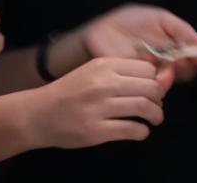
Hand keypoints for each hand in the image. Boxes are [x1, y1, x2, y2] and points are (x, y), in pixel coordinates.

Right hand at [29, 57, 165, 148]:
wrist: (37, 114)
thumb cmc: (69, 92)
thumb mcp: (93, 71)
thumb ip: (119, 72)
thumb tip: (155, 79)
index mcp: (104, 65)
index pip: (147, 69)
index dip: (156, 79)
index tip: (156, 88)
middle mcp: (102, 84)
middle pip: (149, 87)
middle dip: (159, 98)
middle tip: (157, 105)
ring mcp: (98, 108)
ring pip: (143, 107)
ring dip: (156, 114)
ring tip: (155, 118)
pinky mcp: (94, 131)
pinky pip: (130, 130)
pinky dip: (142, 132)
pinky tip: (141, 131)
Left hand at [78, 5, 196, 85]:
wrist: (101, 32)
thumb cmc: (130, 21)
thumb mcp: (160, 18)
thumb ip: (181, 29)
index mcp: (171, 45)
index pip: (192, 54)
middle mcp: (165, 61)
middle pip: (187, 68)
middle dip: (193, 64)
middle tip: (196, 59)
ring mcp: (152, 72)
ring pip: (174, 78)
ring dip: (181, 72)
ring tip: (181, 62)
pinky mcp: (139, 81)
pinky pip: (155, 84)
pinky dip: (163, 78)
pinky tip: (166, 69)